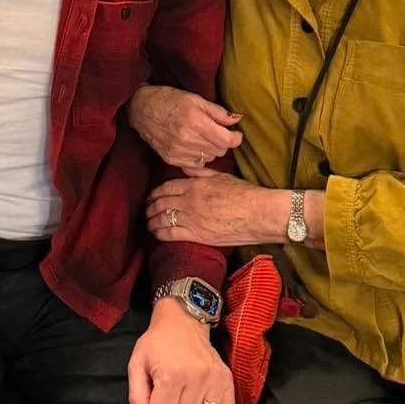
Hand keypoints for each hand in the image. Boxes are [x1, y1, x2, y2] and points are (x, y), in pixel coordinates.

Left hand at [127, 299, 234, 403]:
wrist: (182, 320)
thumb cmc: (156, 344)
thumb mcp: (137, 364)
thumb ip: (137, 397)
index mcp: (171, 375)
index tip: (158, 392)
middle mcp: (196, 377)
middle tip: (173, 391)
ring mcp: (214, 378)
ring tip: (188, 395)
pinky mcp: (227, 378)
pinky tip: (205, 398)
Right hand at [129, 86, 241, 170]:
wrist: (140, 108)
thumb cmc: (168, 100)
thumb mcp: (195, 99)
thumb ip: (217, 112)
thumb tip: (237, 120)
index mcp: (195, 121)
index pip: (227, 140)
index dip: (236, 138)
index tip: (235, 133)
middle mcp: (187, 139)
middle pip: (220, 150)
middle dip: (222, 142)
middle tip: (216, 132)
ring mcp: (178, 151)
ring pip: (210, 158)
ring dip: (210, 149)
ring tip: (202, 137)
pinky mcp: (171, 159)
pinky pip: (196, 165)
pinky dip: (199, 157)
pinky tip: (193, 146)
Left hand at [148, 175, 289, 248]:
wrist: (258, 213)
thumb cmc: (245, 194)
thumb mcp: (221, 176)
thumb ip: (200, 173)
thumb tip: (186, 168)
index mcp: (194, 185)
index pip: (167, 188)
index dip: (155, 193)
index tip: (151, 196)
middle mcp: (189, 201)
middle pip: (161, 203)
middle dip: (150, 206)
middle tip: (146, 209)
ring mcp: (192, 219)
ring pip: (163, 219)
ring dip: (152, 220)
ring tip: (148, 222)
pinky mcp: (198, 235)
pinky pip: (172, 234)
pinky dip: (160, 233)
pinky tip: (156, 233)